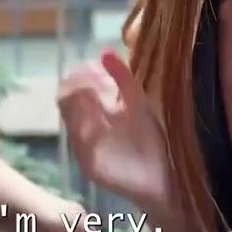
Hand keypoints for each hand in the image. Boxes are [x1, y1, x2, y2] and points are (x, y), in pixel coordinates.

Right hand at [57, 48, 171, 212]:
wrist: (166, 180)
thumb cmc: (151, 143)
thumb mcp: (139, 105)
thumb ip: (123, 79)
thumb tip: (105, 51)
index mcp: (92, 115)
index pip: (71, 88)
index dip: (80, 74)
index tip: (95, 68)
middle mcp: (83, 131)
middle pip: (65, 99)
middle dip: (78, 84)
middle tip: (97, 78)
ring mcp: (84, 149)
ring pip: (70, 118)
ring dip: (83, 101)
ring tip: (101, 92)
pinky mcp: (89, 166)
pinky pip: (81, 141)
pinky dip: (89, 124)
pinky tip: (104, 116)